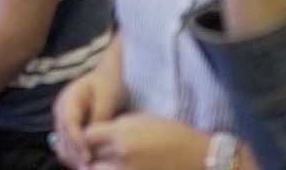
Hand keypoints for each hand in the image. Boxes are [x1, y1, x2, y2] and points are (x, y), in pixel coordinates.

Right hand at [52, 66, 124, 168]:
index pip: (69, 124)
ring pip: (61, 145)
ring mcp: (62, 119)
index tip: (89, 156)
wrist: (106, 75)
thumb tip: (93, 139)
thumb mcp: (107, 97)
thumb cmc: (108, 83)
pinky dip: (75, 155)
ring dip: (73, 158)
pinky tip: (88, 162)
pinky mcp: (67, 128)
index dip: (77, 142)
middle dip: (75, 155)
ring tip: (90, 167)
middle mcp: (60, 110)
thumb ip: (99, 118)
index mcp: (69, 99)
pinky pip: (66, 146)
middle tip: (90, 168)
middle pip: (62, 138)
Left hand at [78, 114, 214, 169]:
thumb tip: (96, 135)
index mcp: (122, 133)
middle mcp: (121, 154)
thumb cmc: (172, 134)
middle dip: (91, 156)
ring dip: (100, 167)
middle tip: (98, 154)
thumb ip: (116, 128)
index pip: (87, 135)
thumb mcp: (142, 120)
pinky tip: (122, 167)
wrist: (197, 157)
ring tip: (109, 162)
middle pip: (89, 158)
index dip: (89, 137)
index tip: (94, 138)